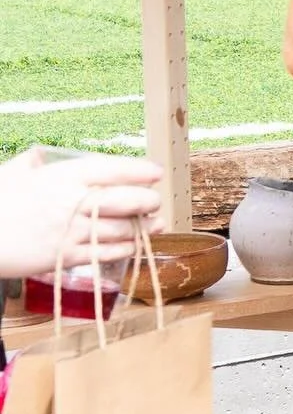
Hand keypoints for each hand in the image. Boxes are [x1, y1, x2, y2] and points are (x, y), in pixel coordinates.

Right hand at [0, 149, 167, 277]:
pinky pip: (106, 253)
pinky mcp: (66, 257)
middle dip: (147, 202)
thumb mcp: (15, 171)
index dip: (140, 171)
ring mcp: (72, 231)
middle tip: (154, 201)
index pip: (113, 169)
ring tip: (155, 224)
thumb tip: (47, 156)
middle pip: (126, 201)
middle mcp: (74, 202)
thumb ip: (39, 162)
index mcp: (63, 176)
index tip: (156, 173)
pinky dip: (126, 249)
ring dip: (143, 228)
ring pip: (122, 229)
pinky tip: (133, 245)